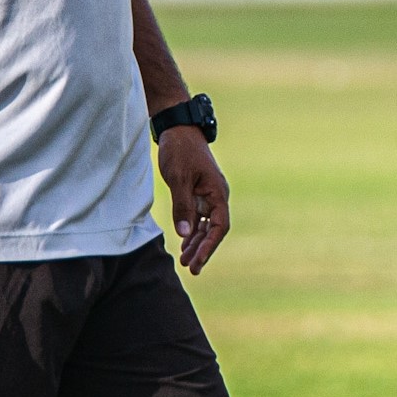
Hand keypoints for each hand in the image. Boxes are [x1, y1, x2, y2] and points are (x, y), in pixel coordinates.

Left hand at [157, 125, 229, 274]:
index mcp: (218, 192)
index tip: (197, 262)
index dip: (209, 246)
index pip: (219, 226)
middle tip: (190, 268)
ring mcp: (207, 194)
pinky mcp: (197, 191)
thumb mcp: (178, 178)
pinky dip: (191, 230)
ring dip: (196, 242)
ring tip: (185, 260)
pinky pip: (197, 216)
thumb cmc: (179, 149)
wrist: (177, 127)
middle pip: (213, 229)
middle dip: (202, 249)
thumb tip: (184, 234)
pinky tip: (184, 242)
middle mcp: (216, 195)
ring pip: (205, 225)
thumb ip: (183, 206)